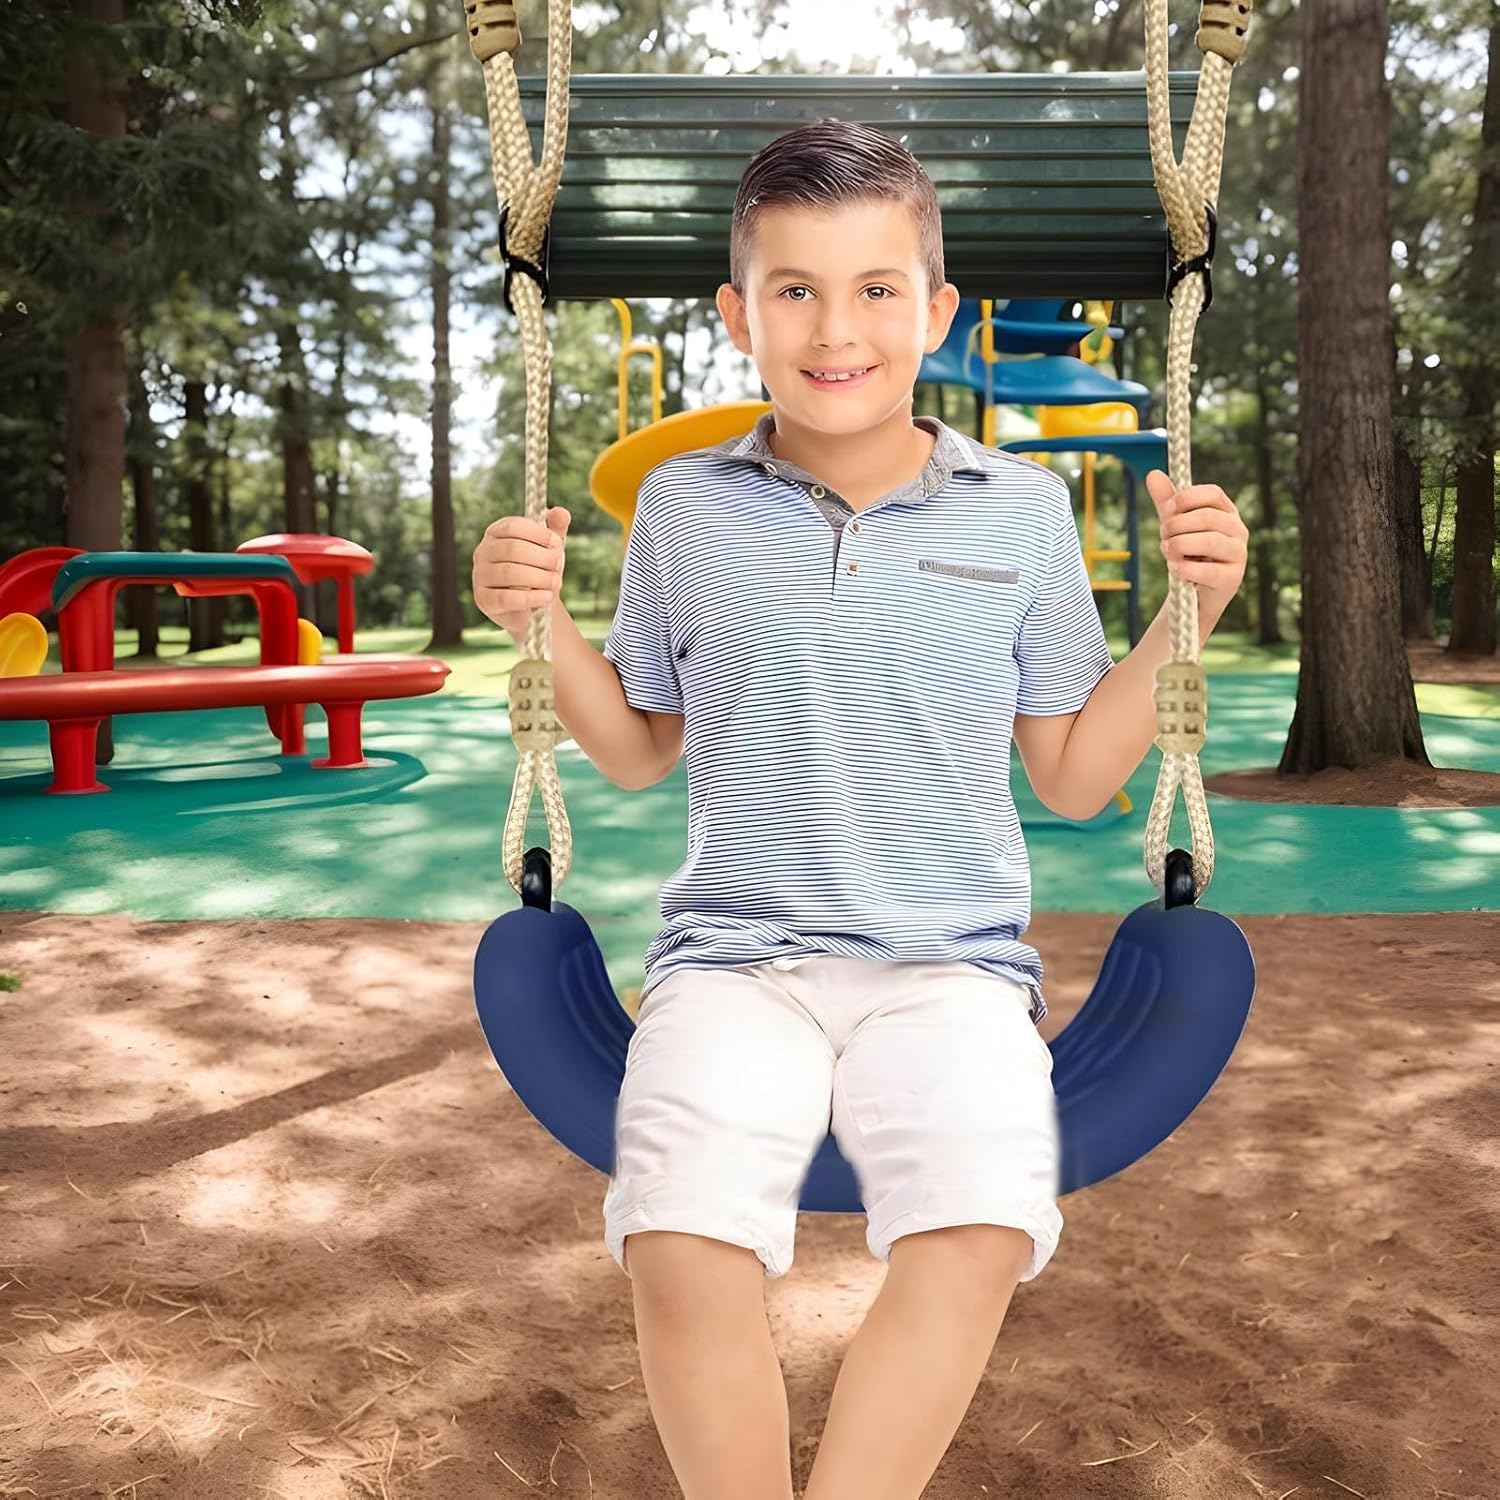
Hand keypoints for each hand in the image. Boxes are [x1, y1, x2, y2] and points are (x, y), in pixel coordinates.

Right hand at [472, 506, 570, 640]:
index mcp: (496, 532)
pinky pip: (506, 598)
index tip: (557, 544)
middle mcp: (482, 552)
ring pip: (509, 573)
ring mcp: (480, 576)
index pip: (512, 526)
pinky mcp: (483, 600)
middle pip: (512, 549)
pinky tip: (547, 597)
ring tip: (556, 582)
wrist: (532, 606)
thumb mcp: (549, 548)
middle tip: (558, 566)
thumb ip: (556, 529)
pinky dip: (530, 598)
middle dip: (541, 557)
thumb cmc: (539, 570)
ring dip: (539, 578)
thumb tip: (561, 512)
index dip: (538, 533)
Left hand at [1145, 471, 1247, 626]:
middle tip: (1162, 535)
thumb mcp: (1175, 526)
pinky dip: (1186, 568)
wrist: (1193, 595)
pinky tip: (1175, 568)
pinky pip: (1208, 571)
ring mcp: (1238, 555)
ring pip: (1209, 541)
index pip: (1213, 494)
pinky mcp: (1231, 579)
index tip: (1167, 509)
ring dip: (1180, 545)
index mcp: (1226, 512)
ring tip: (1167, 551)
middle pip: (1208, 517)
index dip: (1187, 498)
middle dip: (1178, 525)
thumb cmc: (1187, 554)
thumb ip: (1166, 502)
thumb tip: (1152, 474)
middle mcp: (1238, 531)